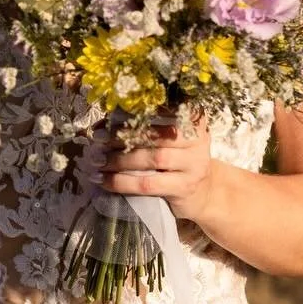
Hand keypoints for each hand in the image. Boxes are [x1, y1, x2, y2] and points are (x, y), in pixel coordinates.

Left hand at [100, 116, 214, 223]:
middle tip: (98, 139)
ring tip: (98, 161)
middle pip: (156, 134)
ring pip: (153, 158)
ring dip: (120, 160)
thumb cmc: (178, 161)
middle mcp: (198, 138)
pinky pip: (148, 183)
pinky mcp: (185, 187)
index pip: (160, 110)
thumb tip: (102, 125)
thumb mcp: (167, 141)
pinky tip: (105, 181)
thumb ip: (144, 128)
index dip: (132, 114)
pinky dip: (123, 182)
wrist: (204, 193)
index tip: (107, 119)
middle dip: (123, 136)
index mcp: (193, 119)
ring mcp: (194, 164)